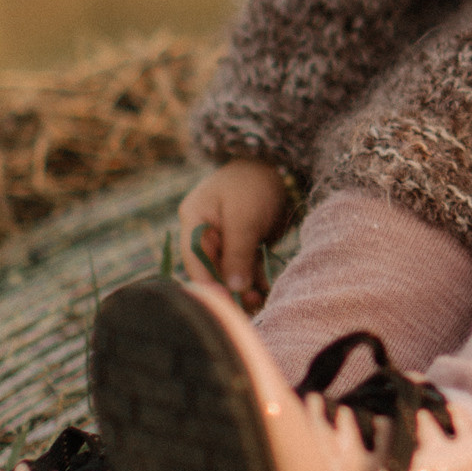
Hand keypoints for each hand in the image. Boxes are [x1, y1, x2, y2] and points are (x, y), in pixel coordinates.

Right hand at [176, 160, 288, 310]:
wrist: (277, 165)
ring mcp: (223, 239)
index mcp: (194, 221)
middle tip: (249, 305)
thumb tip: (235, 289)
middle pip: (211, 269)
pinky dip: (253, 279)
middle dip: (229, 288)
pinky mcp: (242, 243)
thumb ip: (237, 252)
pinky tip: (265, 290)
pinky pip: (243, 266)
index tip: (225, 303)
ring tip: (259, 300)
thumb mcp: (244, 217)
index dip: (208, 283)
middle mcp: (204, 232)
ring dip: (243, 288)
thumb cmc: (254, 184)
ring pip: (229, 271)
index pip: (194, 260)